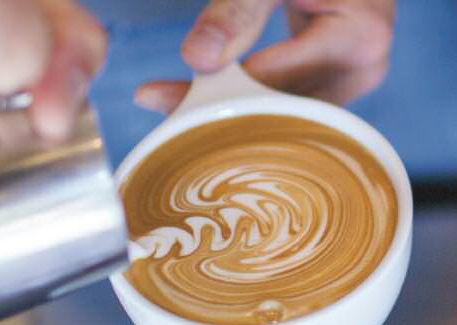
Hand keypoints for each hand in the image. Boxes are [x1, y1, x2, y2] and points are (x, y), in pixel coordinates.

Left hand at [135, 0, 394, 113]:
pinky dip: (241, 104)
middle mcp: (362, 70)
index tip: (161, 97)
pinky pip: (280, 108)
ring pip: (276, 118)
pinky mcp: (329, 89)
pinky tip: (198, 100)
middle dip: (215, 112)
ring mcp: (348, 84)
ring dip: (223, 113)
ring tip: (168, 104)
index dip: (218, 94)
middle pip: (275, 110)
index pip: (273, 83)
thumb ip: (238, 10)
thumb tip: (198, 57)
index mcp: (359, 38)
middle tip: (157, 107)